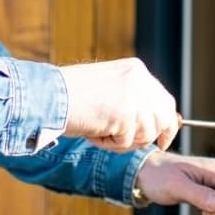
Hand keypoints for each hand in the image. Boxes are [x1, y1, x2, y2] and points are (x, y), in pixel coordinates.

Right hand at [60, 58, 179, 152]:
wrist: (49, 94)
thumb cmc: (70, 95)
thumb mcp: (109, 89)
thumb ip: (132, 100)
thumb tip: (154, 126)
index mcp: (136, 70)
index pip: (164, 100)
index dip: (165, 123)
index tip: (162, 140)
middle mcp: (140, 79)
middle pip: (164, 118)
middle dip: (151, 136)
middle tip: (134, 144)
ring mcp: (134, 96)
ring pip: (145, 134)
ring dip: (123, 141)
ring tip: (100, 130)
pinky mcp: (125, 114)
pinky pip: (126, 143)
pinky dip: (109, 144)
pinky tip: (93, 131)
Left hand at [134, 151, 214, 214]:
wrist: (146, 173)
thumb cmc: (158, 175)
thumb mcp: (177, 186)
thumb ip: (198, 194)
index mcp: (213, 169)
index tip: (214, 210)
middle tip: (205, 211)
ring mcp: (213, 180)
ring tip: (202, 209)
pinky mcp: (208, 187)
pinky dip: (214, 209)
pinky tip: (203, 209)